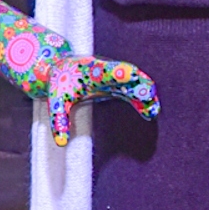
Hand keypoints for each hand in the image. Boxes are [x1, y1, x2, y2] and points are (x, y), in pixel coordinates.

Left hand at [44, 55, 158, 147]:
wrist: (62, 66)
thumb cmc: (59, 83)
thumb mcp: (55, 100)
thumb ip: (58, 120)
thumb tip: (61, 143)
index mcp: (90, 72)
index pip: (106, 70)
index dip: (119, 72)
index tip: (132, 75)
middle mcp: (106, 71)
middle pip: (127, 73)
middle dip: (139, 84)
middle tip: (150, 99)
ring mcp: (114, 77)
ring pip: (135, 81)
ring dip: (145, 93)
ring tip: (153, 111)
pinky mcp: (118, 83)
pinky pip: (134, 89)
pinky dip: (142, 99)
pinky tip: (150, 112)